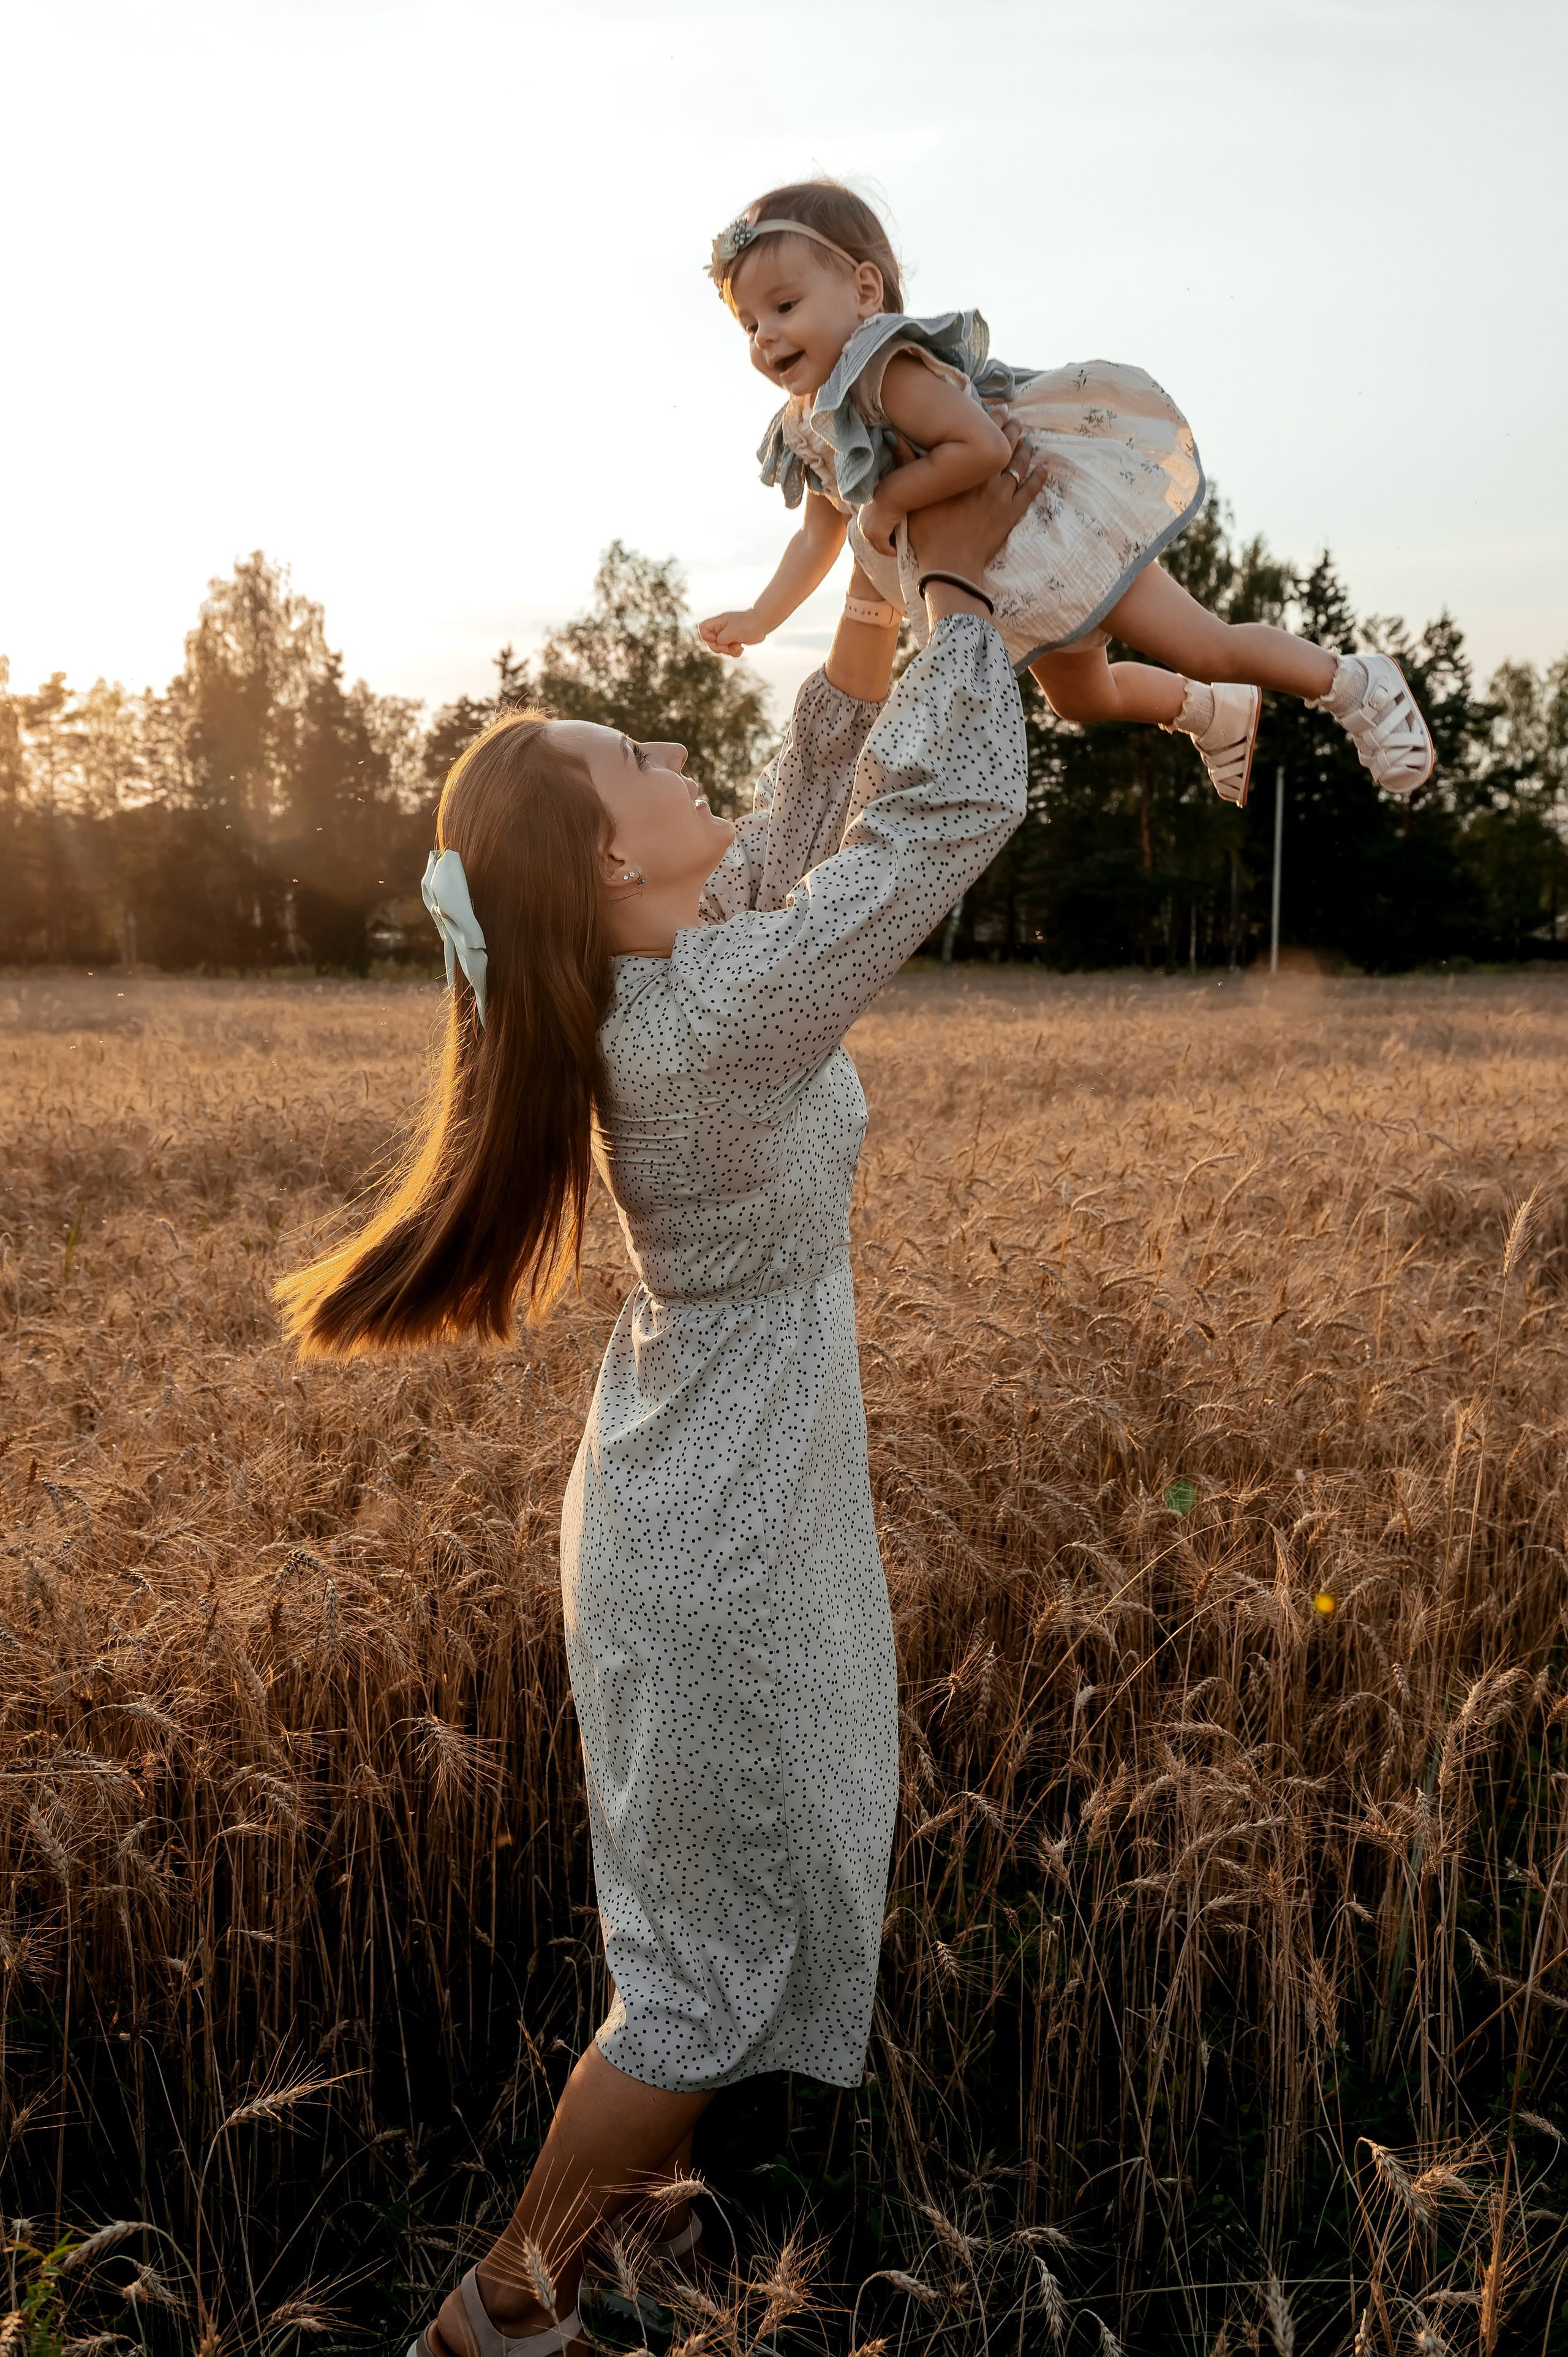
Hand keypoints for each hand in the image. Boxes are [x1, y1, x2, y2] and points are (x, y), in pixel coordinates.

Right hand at [699, 608, 764, 657]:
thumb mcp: (731, 632)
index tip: (716, 639)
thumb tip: (719, 645)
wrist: (761, 623)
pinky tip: (741, 648)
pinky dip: (734, 652)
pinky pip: (729, 651)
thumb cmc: (747, 624)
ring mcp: (727, 635)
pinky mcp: (734, 641)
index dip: (706, 637)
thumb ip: (721, 639)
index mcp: (718, 622)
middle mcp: (721, 629)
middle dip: (719, 648)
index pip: (702, 629)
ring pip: (720, 648)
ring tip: (737, 646)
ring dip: (728, 651)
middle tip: (727, 647)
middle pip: (710, 642)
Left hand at [858, 494, 899, 555]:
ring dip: (888, 550)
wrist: (893, 492)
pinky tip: (899, 551)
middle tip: (895, 549)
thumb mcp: (883, 506)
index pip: (870, 533)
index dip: (881, 539)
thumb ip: (882, 514)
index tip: (891, 542)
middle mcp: (862, 526)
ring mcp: (868, 532)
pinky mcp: (877, 536)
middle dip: (884, 547)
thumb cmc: (891, 495)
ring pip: (878, 547)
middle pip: (873, 542)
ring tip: (898, 550)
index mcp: (862, 518)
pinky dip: (892, 552)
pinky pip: (885, 549)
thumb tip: (889, 520)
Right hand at [905, 418, 1044, 581]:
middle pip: (1004, 446)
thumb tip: (895, 437)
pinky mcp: (1011, 515)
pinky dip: (1039, 477)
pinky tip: (1045, 467)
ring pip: (1020, 464)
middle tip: (1015, 418)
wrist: (950, 565)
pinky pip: (1031, 491)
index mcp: (964, 470)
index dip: (993, 419)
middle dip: (1011, 429)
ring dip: (1025, 448)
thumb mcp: (913, 497)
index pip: (982, 436)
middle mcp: (987, 478)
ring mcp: (1002, 496)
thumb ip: (906, 464)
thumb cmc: (929, 534)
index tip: (999, 408)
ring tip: (1028, 437)